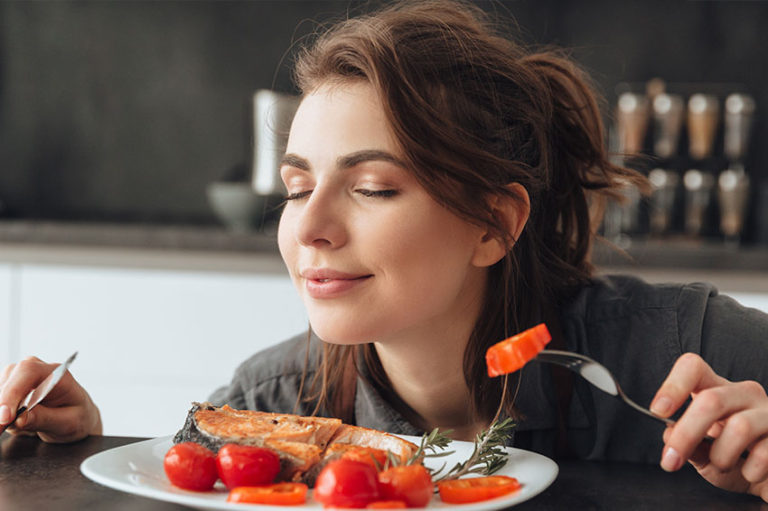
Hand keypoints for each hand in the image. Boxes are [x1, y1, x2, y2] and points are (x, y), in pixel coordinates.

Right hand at [0, 356, 101, 442]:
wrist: (76, 416)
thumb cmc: (76, 416)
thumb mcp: (68, 423)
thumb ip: (44, 419)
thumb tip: (19, 419)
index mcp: (57, 373)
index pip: (28, 371)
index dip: (13, 392)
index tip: (6, 417)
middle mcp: (37, 369)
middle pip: (9, 380)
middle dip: (2, 407)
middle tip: (2, 430)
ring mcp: (21, 376)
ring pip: (1, 390)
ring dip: (3, 413)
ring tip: (23, 427)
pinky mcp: (11, 387)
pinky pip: (0, 399)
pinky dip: (3, 415)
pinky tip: (17, 422)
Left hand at [650, 352, 767, 501]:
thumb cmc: (733, 460)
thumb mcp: (702, 453)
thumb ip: (685, 442)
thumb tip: (669, 434)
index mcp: (716, 390)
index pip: (693, 368)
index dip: (673, 386)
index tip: (658, 411)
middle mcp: (744, 394)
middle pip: (711, 400)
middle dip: (686, 434)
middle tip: (671, 460)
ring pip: (739, 427)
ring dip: (721, 456)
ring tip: (721, 465)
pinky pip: (764, 453)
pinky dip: (748, 471)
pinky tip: (749, 473)